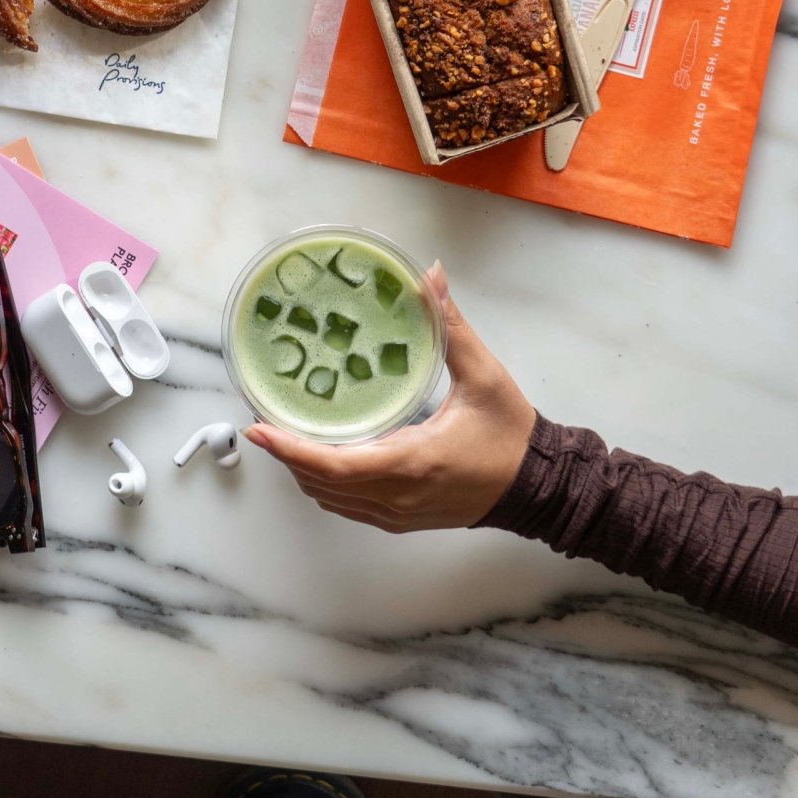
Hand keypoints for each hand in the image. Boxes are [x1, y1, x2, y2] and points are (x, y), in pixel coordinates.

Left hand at [245, 265, 535, 532]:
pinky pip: (350, 507)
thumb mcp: (483, 375)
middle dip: (286, 454)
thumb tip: (429, 277)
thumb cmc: (511, 435)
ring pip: (332, 499)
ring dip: (303, 472)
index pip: (334, 466)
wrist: (538, 487)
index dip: (290, 449)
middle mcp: (397, 495)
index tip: (259, 428)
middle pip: (321, 484)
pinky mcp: (402, 519)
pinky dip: (326, 486)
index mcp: (411, 461)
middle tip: (263, 419)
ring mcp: (397, 513)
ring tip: (284, 436)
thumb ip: (449, 325)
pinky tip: (320, 460)